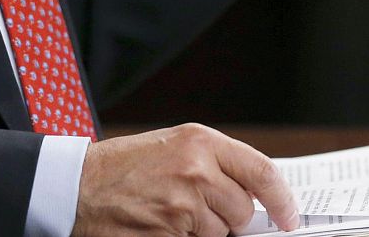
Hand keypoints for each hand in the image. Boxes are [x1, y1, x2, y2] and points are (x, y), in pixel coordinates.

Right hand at [72, 124, 298, 235]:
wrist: (78, 187)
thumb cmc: (122, 167)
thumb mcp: (172, 146)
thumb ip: (214, 163)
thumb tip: (253, 193)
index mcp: (200, 141)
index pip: (261, 171)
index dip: (281, 200)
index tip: (289, 217)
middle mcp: (196, 171)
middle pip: (242, 210)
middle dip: (227, 216)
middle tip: (196, 206)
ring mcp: (183, 206)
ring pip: (220, 232)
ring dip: (203, 231)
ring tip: (170, 213)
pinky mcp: (169, 235)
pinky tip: (162, 226)